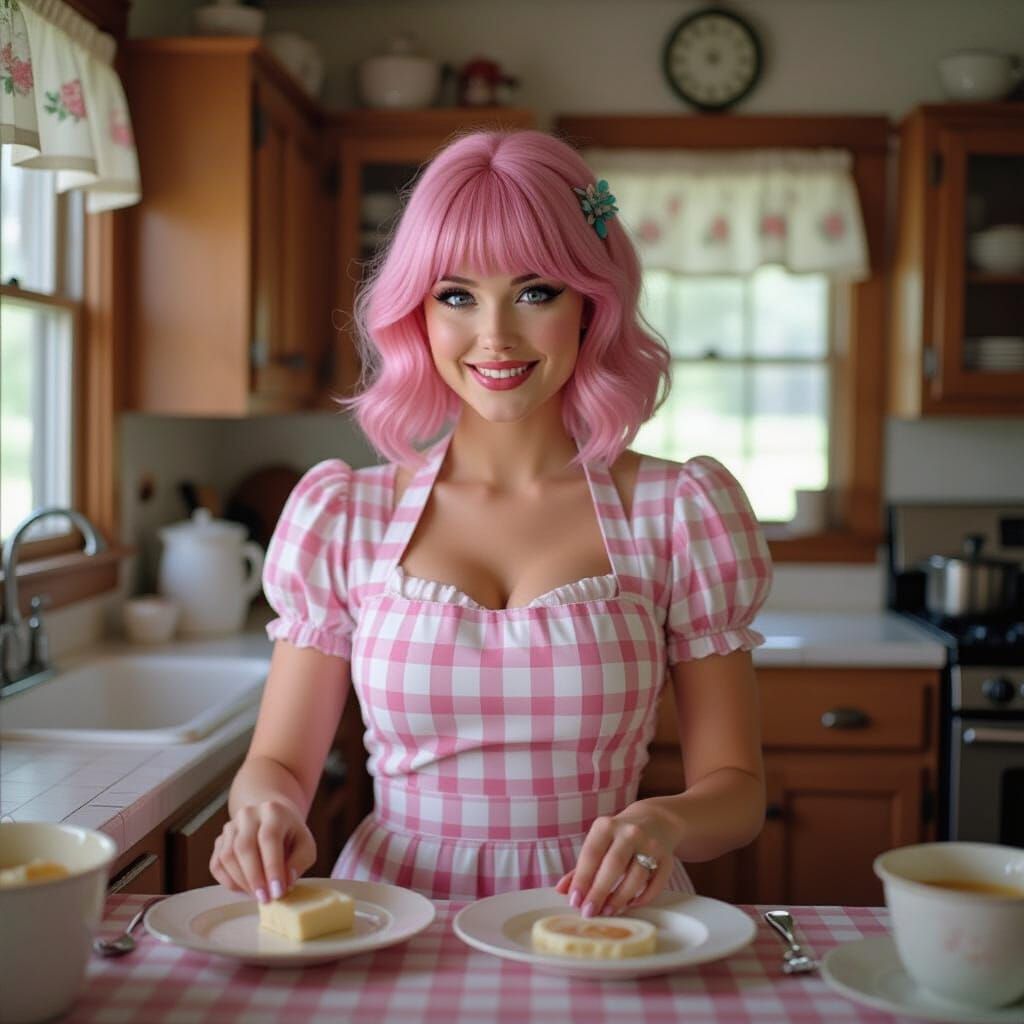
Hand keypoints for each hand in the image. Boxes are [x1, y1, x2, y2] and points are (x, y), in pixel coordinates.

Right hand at [209, 799, 315, 903]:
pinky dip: (229, 882)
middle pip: (244, 847)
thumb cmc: (291, 835)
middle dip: (254, 878)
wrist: (272, 819)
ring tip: (258, 895)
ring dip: (242, 882)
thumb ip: (299, 862)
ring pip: (228, 857)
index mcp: (273, 811)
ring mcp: (230, 826)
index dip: (272, 866)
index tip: (277, 891)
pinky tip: (244, 889)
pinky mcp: (219, 841)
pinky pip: (217, 865)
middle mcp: (248, 815)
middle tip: (265, 899)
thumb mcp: (305, 845)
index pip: (269, 837)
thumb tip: (286, 881)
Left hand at [554, 800, 679, 917]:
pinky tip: (631, 904)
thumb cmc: (619, 836)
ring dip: (620, 898)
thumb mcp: (599, 842)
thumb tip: (562, 890)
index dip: (582, 878)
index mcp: (606, 826)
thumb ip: (580, 867)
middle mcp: (629, 832)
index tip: (574, 900)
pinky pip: (656, 883)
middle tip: (589, 912)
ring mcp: (651, 844)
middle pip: (613, 865)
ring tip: (607, 911)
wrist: (656, 820)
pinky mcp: (667, 858)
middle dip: (599, 891)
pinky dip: (643, 897)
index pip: (591, 853)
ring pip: (636, 876)